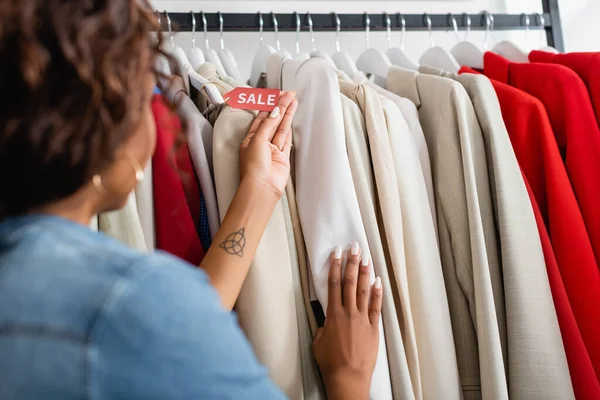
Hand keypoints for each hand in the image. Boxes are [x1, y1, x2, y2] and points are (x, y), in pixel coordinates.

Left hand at [239, 91, 297, 196]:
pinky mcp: (283, 157)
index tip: (277, 95)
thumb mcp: (257, 140)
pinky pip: (286, 140)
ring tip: (293, 101)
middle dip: (280, 107)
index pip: (261, 117)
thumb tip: (275, 111)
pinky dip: (289, 129)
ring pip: (281, 128)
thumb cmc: (253, 168)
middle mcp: (261, 143)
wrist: (262, 187)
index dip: (269, 105)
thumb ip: (267, 124)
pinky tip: (291, 119)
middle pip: (272, 120)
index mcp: (250, 138)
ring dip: (287, 114)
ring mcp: (273, 150)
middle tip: (289, 94)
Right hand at [312, 243, 382, 399]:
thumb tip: (325, 320)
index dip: (335, 266)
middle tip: (354, 246)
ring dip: (364, 272)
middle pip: (349, 282)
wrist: (348, 376)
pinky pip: (376, 306)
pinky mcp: (373, 328)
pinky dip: (377, 293)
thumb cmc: (330, 362)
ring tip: (366, 257)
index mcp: (333, 314)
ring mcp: (362, 319)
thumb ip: (322, 327)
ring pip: (363, 290)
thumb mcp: (318, 342)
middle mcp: (348, 312)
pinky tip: (378, 281)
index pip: (333, 284)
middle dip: (352, 262)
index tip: (336, 252)